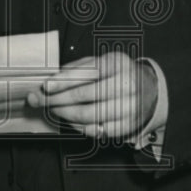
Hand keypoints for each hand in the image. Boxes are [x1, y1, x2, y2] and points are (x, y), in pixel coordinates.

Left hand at [29, 51, 157, 139]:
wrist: (150, 91)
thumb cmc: (118, 74)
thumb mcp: (103, 60)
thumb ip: (79, 67)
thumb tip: (52, 77)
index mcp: (117, 64)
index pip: (86, 73)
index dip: (63, 81)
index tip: (45, 86)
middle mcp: (125, 85)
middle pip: (83, 95)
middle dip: (56, 99)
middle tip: (39, 100)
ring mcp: (127, 108)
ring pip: (87, 115)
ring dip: (64, 113)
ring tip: (53, 109)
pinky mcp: (126, 126)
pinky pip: (95, 130)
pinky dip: (78, 126)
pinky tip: (69, 120)